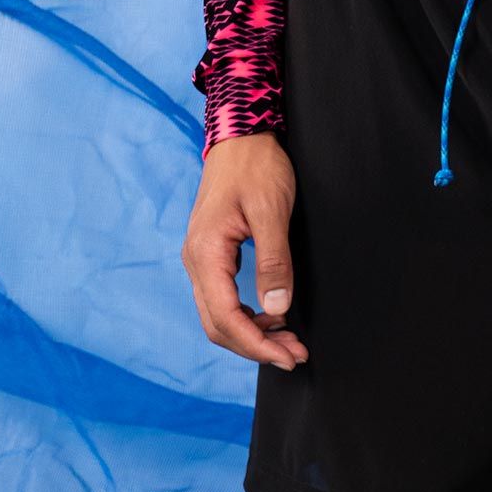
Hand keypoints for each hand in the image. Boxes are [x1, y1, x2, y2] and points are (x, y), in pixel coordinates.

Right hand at [182, 132, 308, 369]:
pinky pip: (222, 299)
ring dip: (252, 334)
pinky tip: (272, 317)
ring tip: (288, 341)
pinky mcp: (212, 255)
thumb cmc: (256, 166)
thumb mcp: (271, 211)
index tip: (288, 356)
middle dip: (256, 346)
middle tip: (295, 355)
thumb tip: (277, 308)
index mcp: (206, 252)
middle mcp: (196, 260)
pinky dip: (246, 316)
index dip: (256, 344)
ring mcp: (200, 259)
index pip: (225, 316)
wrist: (241, 136)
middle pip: (217, 324)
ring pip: (218, 315)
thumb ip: (274, 261)